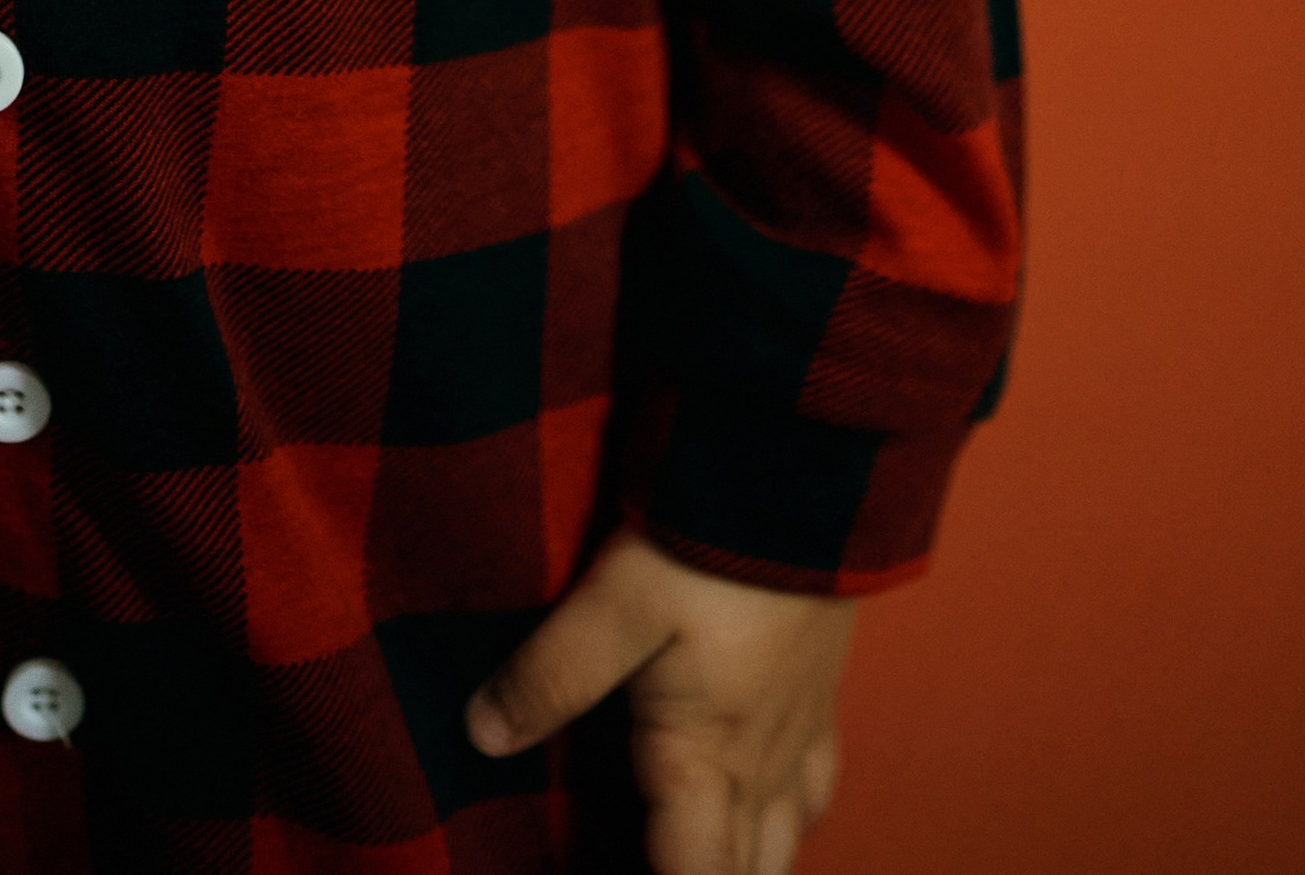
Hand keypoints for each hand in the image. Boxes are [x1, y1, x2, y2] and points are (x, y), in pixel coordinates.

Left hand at [467, 529, 851, 874]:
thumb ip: (551, 674)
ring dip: (751, 862)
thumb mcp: (616, 603)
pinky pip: (816, 781)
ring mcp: (801, 726)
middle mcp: (760, 761)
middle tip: (664, 864)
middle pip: (746, 871)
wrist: (804, 470)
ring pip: (789, 836)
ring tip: (715, 859)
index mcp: (706, 758)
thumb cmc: (710, 544)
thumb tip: (482, 737)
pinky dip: (792, 812)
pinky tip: (774, 796)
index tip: (606, 874)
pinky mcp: (822, 684)